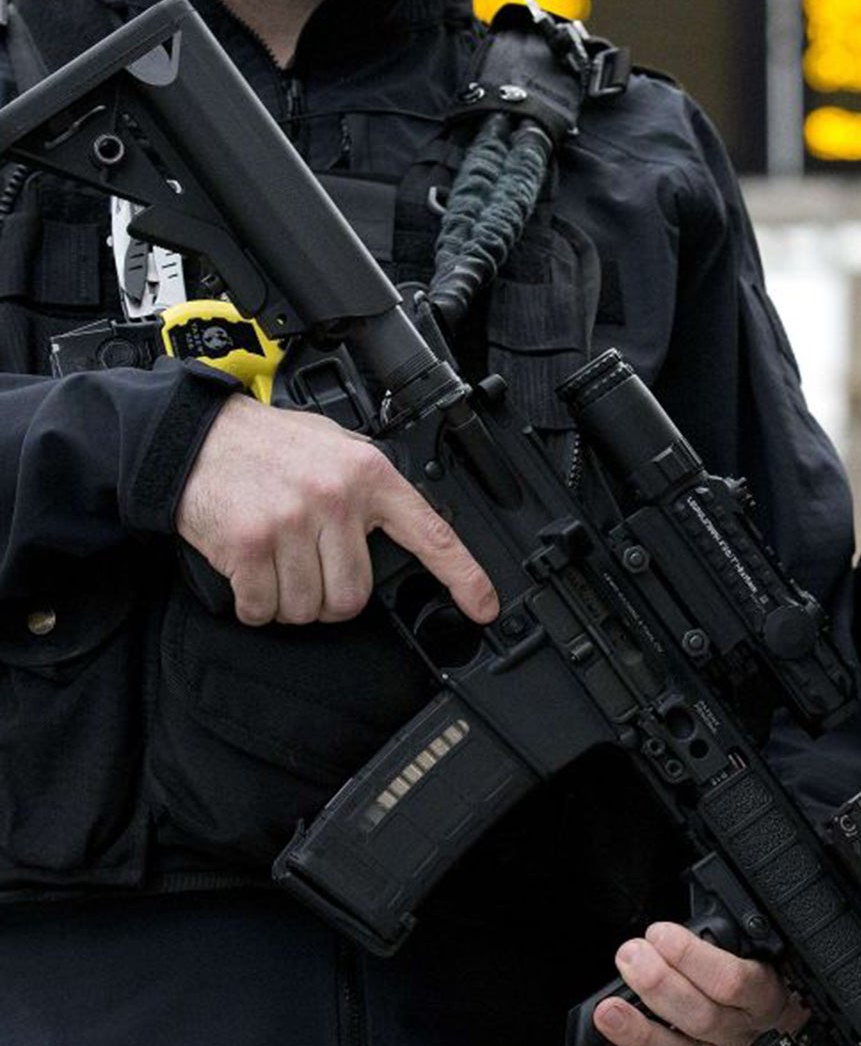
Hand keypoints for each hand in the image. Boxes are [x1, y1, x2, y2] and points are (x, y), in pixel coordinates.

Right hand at [175, 393, 498, 626]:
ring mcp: (292, 523)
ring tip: (277, 566)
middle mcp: (336, 499)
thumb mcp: (334, 447)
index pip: (431, 535)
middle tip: (310, 571)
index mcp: (369, 475)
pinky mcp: (250, 545)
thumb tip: (404, 526)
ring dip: (290, 603)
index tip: (484, 606)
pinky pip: (265, 608)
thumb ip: (370, 484)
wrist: (192, 437)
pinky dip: (255, 606)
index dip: (464, 577)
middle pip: (355, 595)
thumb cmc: (265, 446)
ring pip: (310, 608)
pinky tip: (249, 577)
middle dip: (331, 598)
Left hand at [583, 920, 803, 1045]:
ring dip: (639, 1032)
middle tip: (629, 957)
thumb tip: (665, 932)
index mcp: (763, 996)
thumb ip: (718, 941)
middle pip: (701, 1017)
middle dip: (658, 985)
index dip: (692, 957)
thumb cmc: (752, 979)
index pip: (734, 981)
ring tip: (606, 1011)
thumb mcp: (752, 953)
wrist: (769, 1024)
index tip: (660, 934)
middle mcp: (741, 1033)